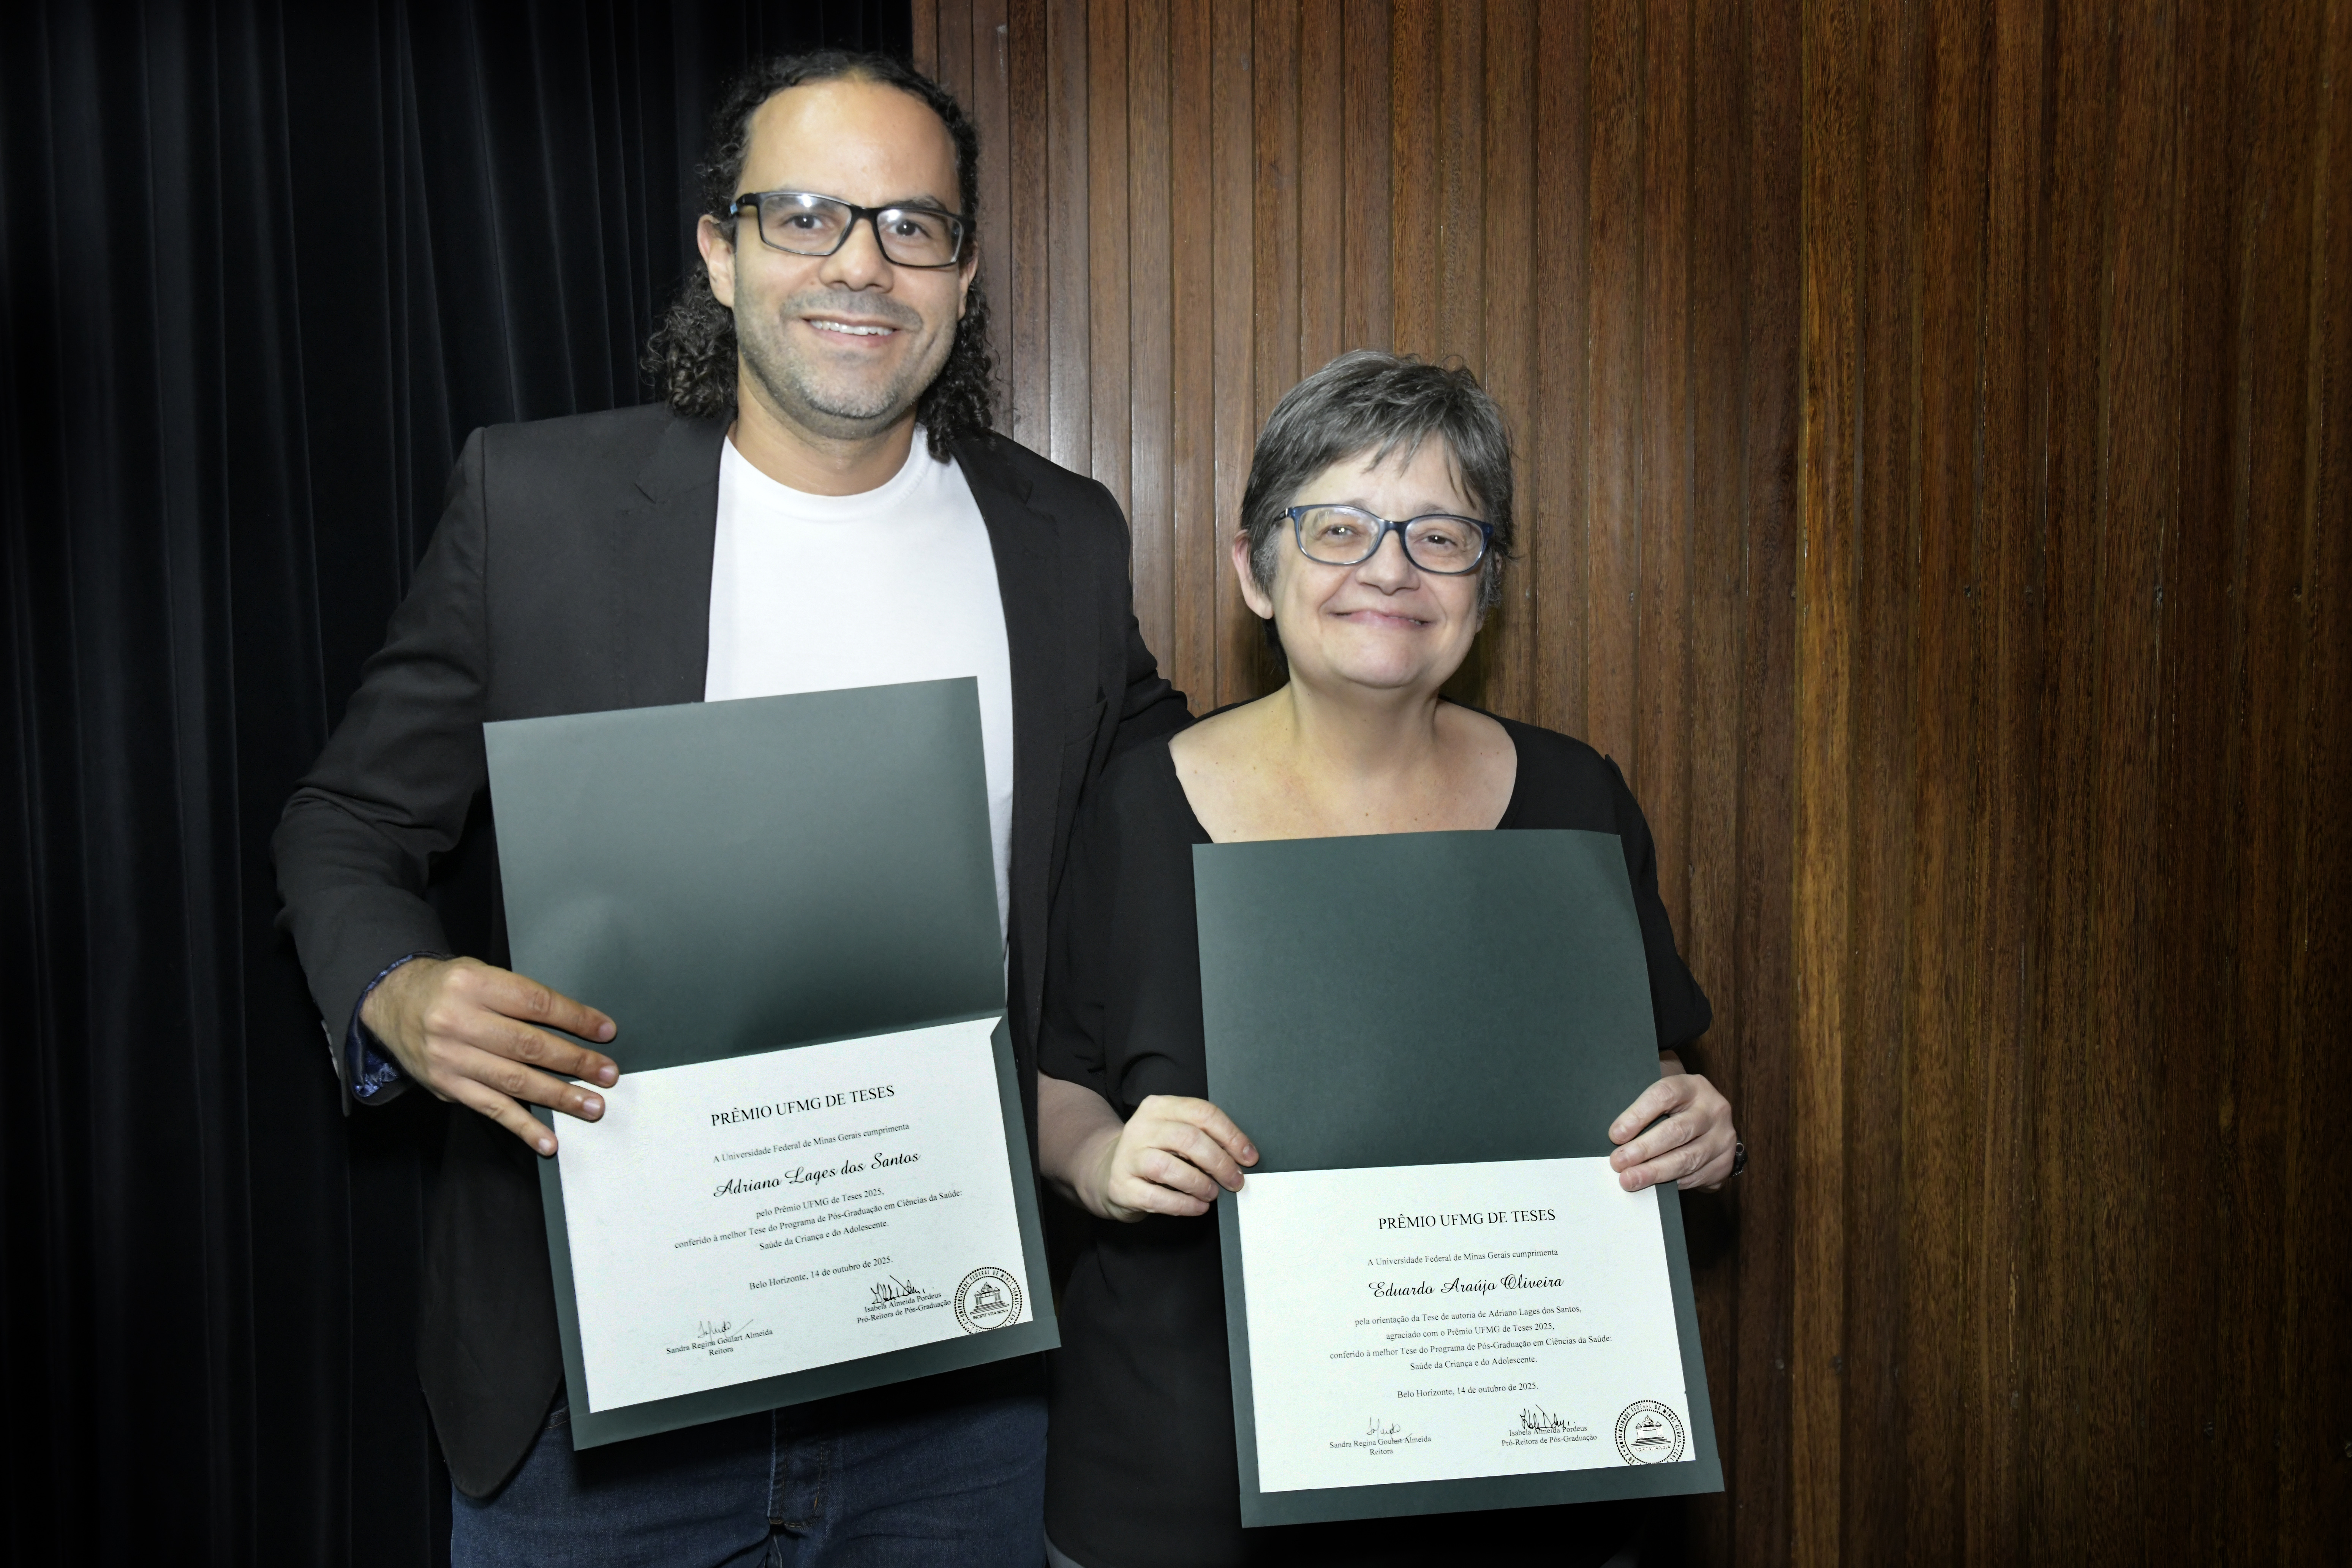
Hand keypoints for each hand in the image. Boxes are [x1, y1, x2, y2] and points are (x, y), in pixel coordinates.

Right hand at [360, 956, 617, 1155]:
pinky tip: (547, 1140)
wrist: (392, 1001)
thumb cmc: (448, 988)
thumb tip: (576, 1027)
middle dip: (575, 1062)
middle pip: (528, 1046)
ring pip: (514, 1081)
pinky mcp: (446, 1085)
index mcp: (474, 985)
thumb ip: (521, 998)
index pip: (536, 1004)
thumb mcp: (481, 974)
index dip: (576, 1019)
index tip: (606, 1032)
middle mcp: (459, 1021)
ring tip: (591, 1105)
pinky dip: (523, 1127)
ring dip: (558, 1097)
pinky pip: (491, 1109)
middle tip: (607, 1074)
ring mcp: (451, 1058)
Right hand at [1077, 1093, 1258, 1221]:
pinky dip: (1184, 1205)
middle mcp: (1141, 1127)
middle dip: (1220, 1162)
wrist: (1107, 1172)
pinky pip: (1157, 1197)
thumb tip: (1243, 1156)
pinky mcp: (1122, 1186)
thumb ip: (1203, 1137)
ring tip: (1212, 1193)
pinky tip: (1197, 1206)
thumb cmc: (1153, 1153)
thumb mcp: (1174, 1133)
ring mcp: (1128, 1156)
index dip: (1231, 1136)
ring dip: (1200, 1184)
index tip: (1249, 1157)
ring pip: (1169, 1168)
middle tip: (1235, 1180)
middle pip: (1188, 1139)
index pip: (1202, 1113)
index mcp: (1159, 1107)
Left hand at [1607, 1052, 1736, 1191]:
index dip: (1638, 1115)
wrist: (1712, 1123)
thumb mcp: (1664, 1099)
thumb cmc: (1676, 1109)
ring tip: (1630, 1179)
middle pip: (1677, 1131)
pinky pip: (1696, 1176)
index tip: (1615, 1134)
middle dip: (1644, 1149)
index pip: (1665, 1095)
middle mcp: (1714, 1109)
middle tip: (1618, 1162)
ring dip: (1655, 1172)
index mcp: (1693, 1086)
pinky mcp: (1725, 1163)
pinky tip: (1653, 1187)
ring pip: (1687, 1158)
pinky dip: (1671, 1183)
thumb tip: (1614, 1136)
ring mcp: (1723, 1137)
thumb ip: (1643, 1110)